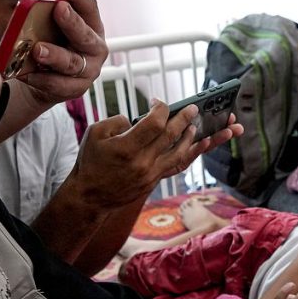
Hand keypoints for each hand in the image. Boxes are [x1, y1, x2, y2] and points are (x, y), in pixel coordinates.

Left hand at [17, 0, 107, 103]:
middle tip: (58, 9)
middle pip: (85, 35)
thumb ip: (37, 11)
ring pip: (72, 62)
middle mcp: (95, 46)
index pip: (88, 5)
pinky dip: (42, 79)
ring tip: (37, 50)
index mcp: (90, 24)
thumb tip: (20, 2)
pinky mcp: (77, 89)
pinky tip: (26, 72)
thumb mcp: (43, 22)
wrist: (43, 76)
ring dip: (54, 55)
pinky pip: (60, 85)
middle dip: (72, 22)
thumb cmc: (46, 40)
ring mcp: (88, 70)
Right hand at [63, 103, 240, 208]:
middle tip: (194, 108)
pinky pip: (178, 166)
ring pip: (181, 154)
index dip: (160, 109)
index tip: (158, 102)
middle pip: (171, 137)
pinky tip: (202, 145)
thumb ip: (118, 121)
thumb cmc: (90, 162)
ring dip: (196, 139)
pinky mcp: (155, 181)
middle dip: (185, 119)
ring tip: (208, 128)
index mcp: (126, 148)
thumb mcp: (95, 133)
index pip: (154, 124)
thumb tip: (139, 119)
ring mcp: (151, 174)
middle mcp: (142, 162)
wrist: (90, 196)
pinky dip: (191, 155)